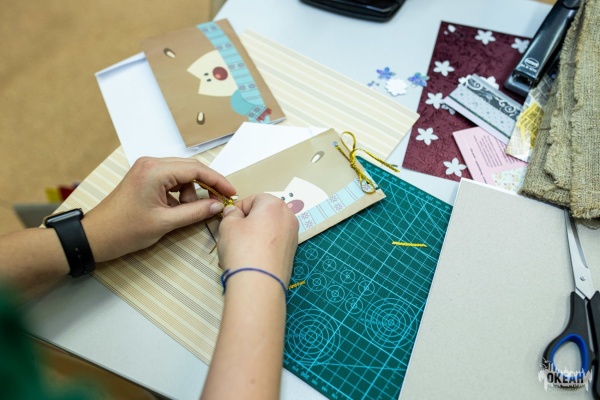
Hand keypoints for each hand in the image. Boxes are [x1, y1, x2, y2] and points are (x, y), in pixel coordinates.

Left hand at [83, 157, 235, 261]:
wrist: (96, 236)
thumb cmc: (125, 230)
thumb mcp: (165, 223)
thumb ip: (194, 212)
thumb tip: (217, 206)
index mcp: (155, 171)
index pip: (196, 169)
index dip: (217, 181)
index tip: (230, 193)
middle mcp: (151, 164)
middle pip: (191, 168)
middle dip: (206, 186)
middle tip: (218, 202)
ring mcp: (147, 169)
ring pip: (182, 174)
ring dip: (191, 192)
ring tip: (185, 212)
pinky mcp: (145, 177)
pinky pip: (171, 180)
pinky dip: (180, 193)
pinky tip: (178, 208)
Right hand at [217, 193, 298, 285]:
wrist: (258, 283)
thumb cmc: (243, 250)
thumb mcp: (227, 225)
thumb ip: (230, 214)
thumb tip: (234, 212)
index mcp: (274, 205)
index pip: (253, 199)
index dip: (238, 209)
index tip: (229, 221)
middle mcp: (288, 217)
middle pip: (263, 214)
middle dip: (248, 223)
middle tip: (233, 236)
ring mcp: (293, 236)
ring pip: (268, 230)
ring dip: (254, 236)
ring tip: (240, 251)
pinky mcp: (292, 253)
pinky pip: (274, 244)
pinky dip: (263, 248)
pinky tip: (250, 260)